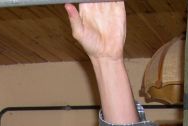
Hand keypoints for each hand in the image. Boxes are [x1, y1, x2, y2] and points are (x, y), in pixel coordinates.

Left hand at [64, 1, 135, 123]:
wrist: (109, 58)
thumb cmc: (92, 50)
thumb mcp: (79, 35)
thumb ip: (74, 20)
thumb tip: (66, 5)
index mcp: (85, 12)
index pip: (85, 0)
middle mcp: (98, 8)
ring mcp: (110, 9)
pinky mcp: (120, 12)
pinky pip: (119, 1)